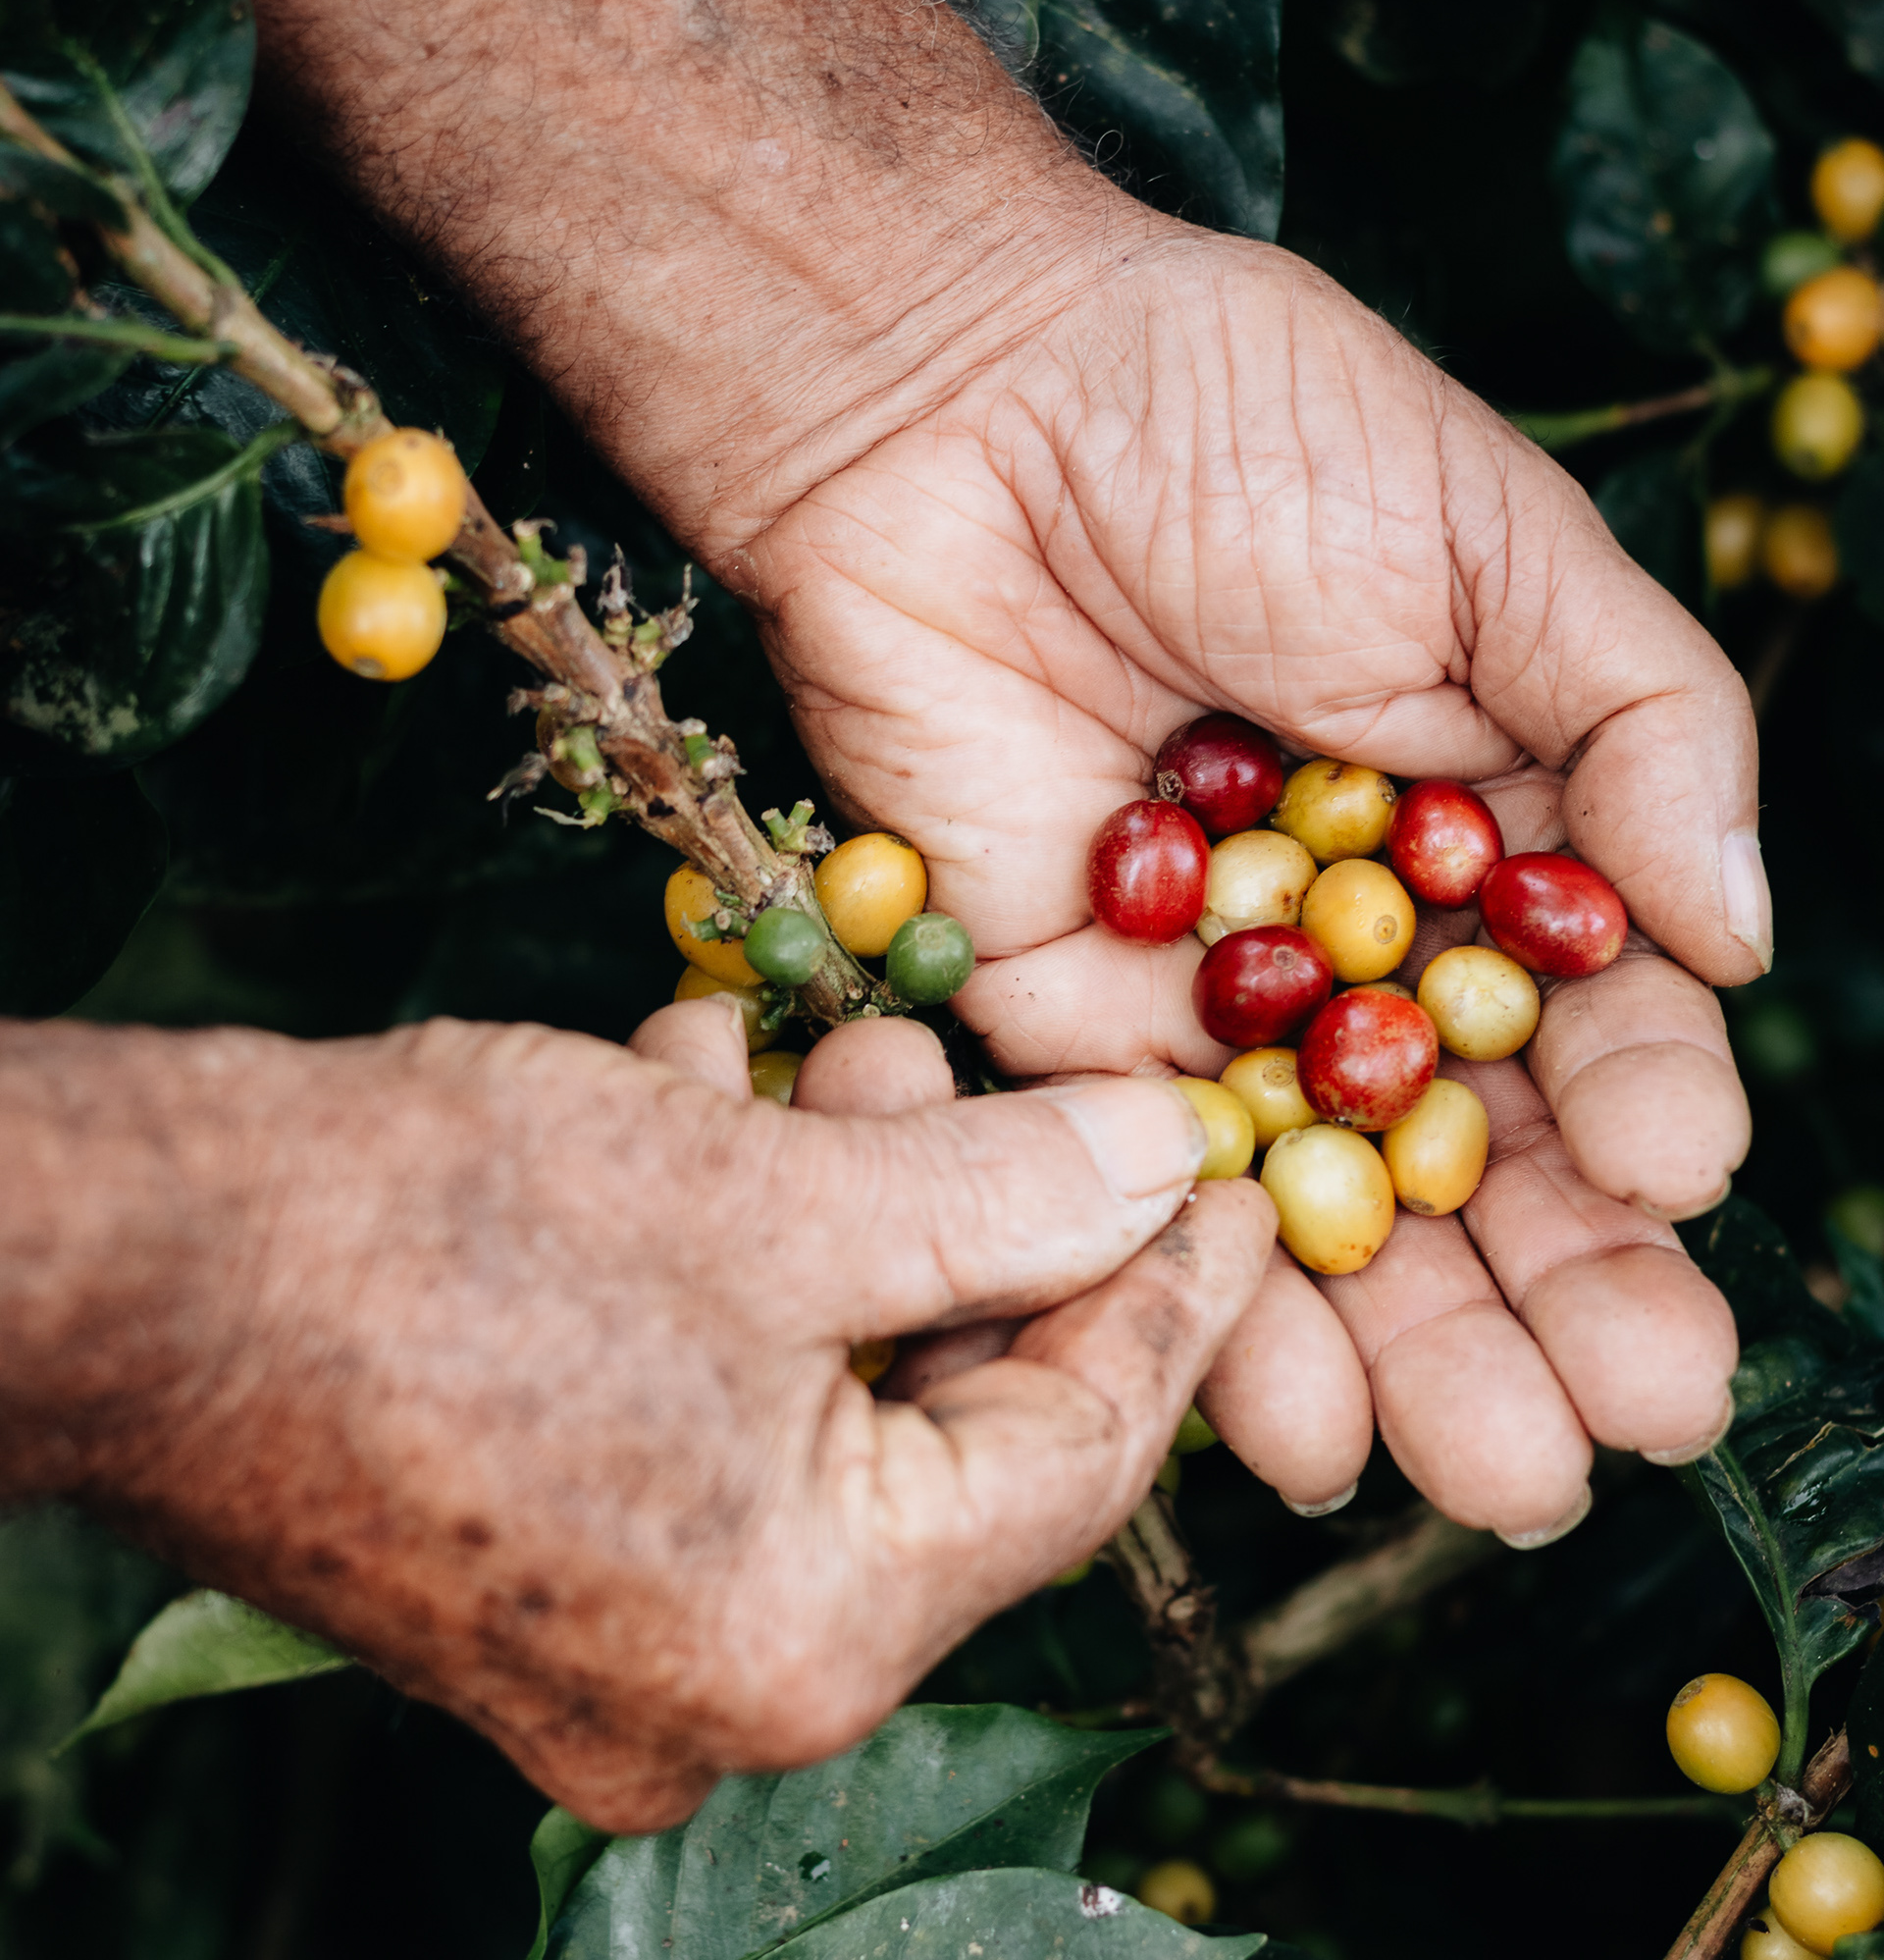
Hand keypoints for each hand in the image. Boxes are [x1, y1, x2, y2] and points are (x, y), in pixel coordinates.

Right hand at [1, 1007, 1266, 1828]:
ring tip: (810, 1058)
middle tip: (970, 1068)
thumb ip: (1001, 1195)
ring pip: (812, 1404)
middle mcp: (719, 1690)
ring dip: (834, 1215)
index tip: (1235, 1183)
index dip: (1166, 1298)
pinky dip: (724, 1265)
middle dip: (966, 1226)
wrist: (136, 1266)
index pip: (1071, 1463)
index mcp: (809, 1639)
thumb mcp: (771, 1193)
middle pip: (937, 1434)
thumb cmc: (447, 1235)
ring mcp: (610, 1646)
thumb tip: (1161, 1162)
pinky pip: (699, 1415)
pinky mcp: (532, 1570)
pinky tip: (693, 1107)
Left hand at [724, 222, 1754, 1542]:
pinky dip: (1209, 1299)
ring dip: (1410, 1349)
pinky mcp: (1056, 1015)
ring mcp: (1210, 992)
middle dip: (1557, 1291)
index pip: (1592, 1015)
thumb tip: (1735, 937)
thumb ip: (1640, 725)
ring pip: (1323, 1207)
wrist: (953, 397)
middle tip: (1624, 1420)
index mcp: (1491, 827)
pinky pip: (1141, 1185)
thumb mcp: (1493, 537)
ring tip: (1497, 1475)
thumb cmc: (1240, 420)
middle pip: (1473, 1155)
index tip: (1677, 1184)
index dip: (1644, 1112)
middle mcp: (1358, 938)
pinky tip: (1290, 1418)